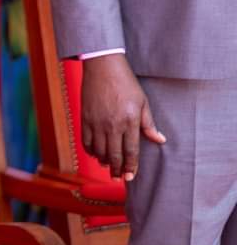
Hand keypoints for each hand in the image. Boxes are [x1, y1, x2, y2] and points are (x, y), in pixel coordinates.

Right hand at [81, 53, 165, 180]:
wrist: (103, 66)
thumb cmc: (125, 82)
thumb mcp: (142, 102)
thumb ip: (148, 124)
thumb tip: (159, 140)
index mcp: (129, 121)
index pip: (130, 151)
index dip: (131, 166)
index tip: (130, 176)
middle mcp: (112, 125)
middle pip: (114, 155)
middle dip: (117, 169)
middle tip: (118, 178)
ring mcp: (96, 122)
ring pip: (99, 150)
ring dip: (103, 161)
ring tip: (108, 166)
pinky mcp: (84, 117)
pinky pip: (85, 140)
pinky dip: (90, 150)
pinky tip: (95, 153)